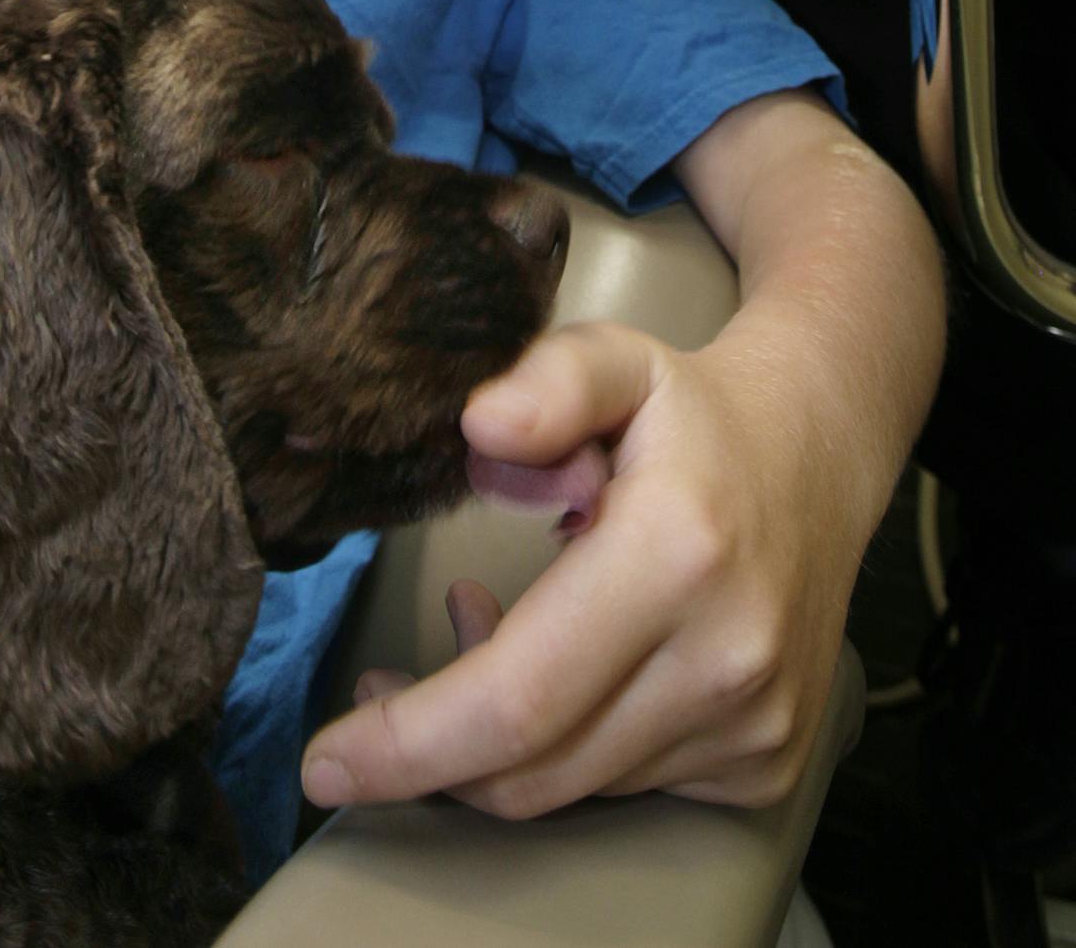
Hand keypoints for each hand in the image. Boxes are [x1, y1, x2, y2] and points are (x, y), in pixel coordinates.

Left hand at [301, 317, 862, 818]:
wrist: (821, 453)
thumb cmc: (695, 411)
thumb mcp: (618, 358)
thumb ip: (549, 378)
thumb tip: (480, 423)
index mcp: (677, 554)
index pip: (518, 695)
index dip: (411, 742)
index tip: (326, 759)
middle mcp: (726, 656)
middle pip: (532, 768)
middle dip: (429, 753)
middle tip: (377, 692)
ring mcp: (754, 724)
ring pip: (574, 786)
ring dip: (502, 738)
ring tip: (483, 634)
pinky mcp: (764, 763)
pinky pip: (627, 789)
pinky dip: (569, 745)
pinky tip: (562, 667)